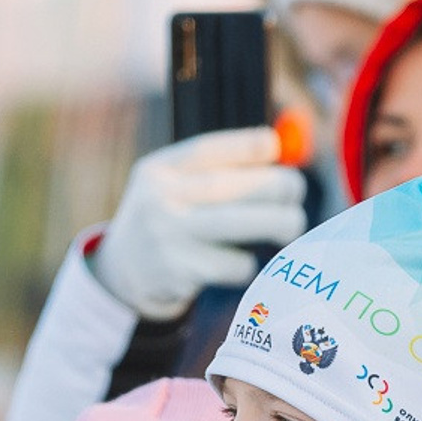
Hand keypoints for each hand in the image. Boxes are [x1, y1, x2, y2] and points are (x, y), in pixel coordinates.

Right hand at [92, 127, 307, 320]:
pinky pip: (235, 264)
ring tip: (291, 226)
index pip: (205, 151)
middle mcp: (158, 200)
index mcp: (158, 170)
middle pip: (229, 187)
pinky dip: (249, 263)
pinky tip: (242, 262)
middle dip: (275, 187)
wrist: (124, 274)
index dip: (244, 146)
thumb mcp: (174, 186)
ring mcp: (168, 239)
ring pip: (239, 225)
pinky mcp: (182, 274)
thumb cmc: (169, 220)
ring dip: (277, 225)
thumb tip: (277, 147)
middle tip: (297, 193)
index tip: (274, 147)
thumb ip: (218, 168)